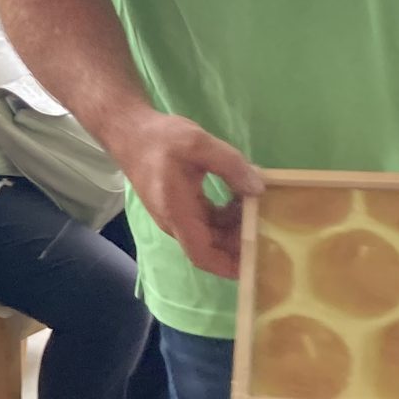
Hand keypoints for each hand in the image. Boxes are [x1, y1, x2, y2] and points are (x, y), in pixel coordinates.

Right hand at [105, 111, 263, 279]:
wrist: (129, 132)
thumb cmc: (159, 139)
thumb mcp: (198, 143)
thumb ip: (231, 165)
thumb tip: (258, 189)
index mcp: (178, 213)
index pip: (202, 254)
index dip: (228, 266)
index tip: (255, 265)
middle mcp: (175, 222)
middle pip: (211, 246)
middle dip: (239, 243)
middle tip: (269, 228)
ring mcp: (176, 217)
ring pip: (210, 234)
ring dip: (233, 228)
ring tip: (256, 208)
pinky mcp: (178, 208)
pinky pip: (205, 221)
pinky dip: (224, 216)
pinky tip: (239, 198)